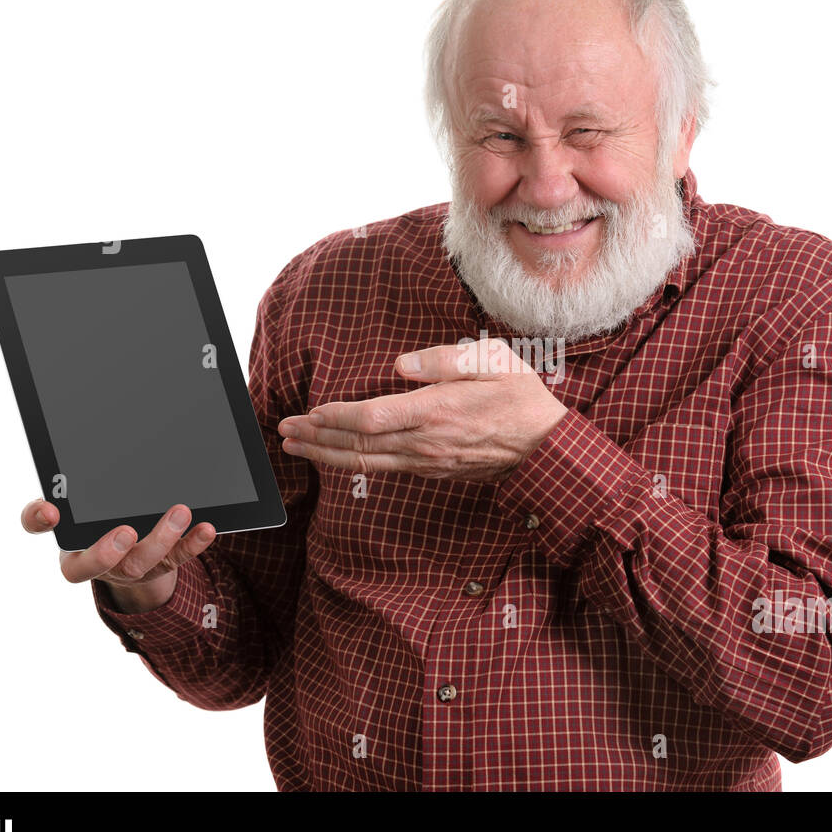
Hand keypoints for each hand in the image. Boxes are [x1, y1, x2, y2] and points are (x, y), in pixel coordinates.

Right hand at [20, 499, 216, 612]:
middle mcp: (93, 558)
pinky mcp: (160, 566)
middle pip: (95, 563)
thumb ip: (72, 486)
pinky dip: (193, 544)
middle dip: (108, 552)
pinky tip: (206, 528)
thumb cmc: (101, 518)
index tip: (51, 510)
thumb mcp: (84, 502)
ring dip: (161, 538)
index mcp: (67, 538)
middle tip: (125, 531)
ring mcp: (128, 567)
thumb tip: (75, 461)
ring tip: (180, 512)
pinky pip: (177, 559)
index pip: (36, 525)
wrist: (131, 548)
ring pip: (140, 563)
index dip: (39, 521)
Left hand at [277, 338, 567, 481]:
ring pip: (367, 462)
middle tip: (284, 431)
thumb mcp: (492, 361)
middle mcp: (426, 442)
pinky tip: (338, 456)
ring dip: (327, 455)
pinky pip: (385, 469)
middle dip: (317, 438)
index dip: (335, 417)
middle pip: (359, 444)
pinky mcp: (433, 471)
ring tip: (297, 447)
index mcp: (436, 411)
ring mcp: (428, 461)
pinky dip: (355, 463)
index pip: (372, 418)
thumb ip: (444, 360)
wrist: (546, 447)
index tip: (308, 411)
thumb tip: (401, 365)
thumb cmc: (521, 397)